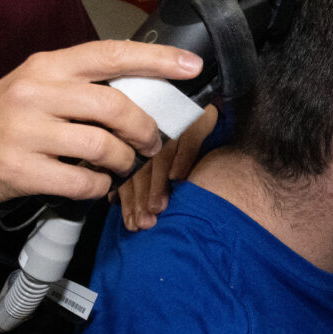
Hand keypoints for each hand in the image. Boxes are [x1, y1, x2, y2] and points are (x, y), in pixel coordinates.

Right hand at [0, 41, 201, 206]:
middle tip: (152, 142)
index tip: (191, 67)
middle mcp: (36, 91)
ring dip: (124, 162)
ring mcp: (26, 131)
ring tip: (122, 166)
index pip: (111, 54)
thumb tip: (142, 89)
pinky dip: (99, 187)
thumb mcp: (38, 85)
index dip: (156, 59)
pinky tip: (95, 184)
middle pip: (114, 106)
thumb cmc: (6, 117)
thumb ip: (81, 84)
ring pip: (102, 147)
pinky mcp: (20, 169)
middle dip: (145, 129)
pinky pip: (81, 181)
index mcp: (48, 65)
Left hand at [118, 105, 216, 229]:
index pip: (131, 172)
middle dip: (141, 197)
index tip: (132, 224)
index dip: (129, 199)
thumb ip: (137, 176)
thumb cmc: (189, 141)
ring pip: (162, 156)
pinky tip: (178, 178)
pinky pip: (189, 138)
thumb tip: (115, 199)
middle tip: (144, 222)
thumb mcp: (160, 158)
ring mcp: (175, 124)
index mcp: (142, 141)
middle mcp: (156, 132)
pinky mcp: (197, 117)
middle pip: (144, 167)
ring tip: (157, 207)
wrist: (217, 109)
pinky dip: (183, 158)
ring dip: (158, 183)